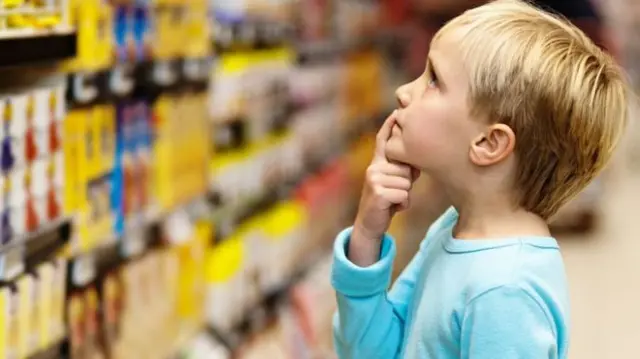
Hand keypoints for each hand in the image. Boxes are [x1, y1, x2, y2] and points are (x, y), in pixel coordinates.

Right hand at [353, 111, 420, 242]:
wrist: (370, 223)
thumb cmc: (387, 201)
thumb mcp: (394, 182)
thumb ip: (403, 170)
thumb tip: (416, 162)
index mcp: (377, 163)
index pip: (382, 141)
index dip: (389, 126)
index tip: (397, 111)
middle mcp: (373, 167)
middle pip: (406, 167)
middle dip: (407, 182)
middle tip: (395, 192)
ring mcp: (374, 179)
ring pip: (406, 182)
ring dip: (405, 195)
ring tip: (393, 199)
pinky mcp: (377, 192)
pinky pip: (404, 194)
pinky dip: (403, 204)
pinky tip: (393, 207)